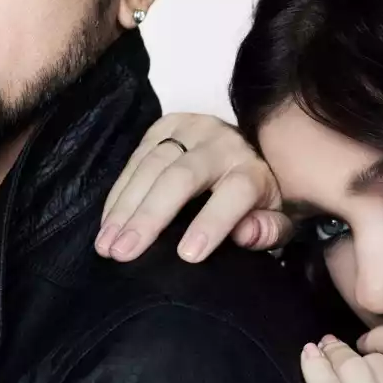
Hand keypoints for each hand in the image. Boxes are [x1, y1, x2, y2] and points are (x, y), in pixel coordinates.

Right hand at [96, 113, 291, 262]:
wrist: (249, 146)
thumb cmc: (258, 196)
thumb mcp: (276, 217)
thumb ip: (268, 230)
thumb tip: (246, 235)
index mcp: (254, 168)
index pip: (236, 191)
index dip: (212, 222)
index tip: (187, 255)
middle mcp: (222, 143)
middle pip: (182, 176)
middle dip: (151, 216)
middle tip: (124, 253)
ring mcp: (189, 130)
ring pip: (151, 166)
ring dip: (124, 207)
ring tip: (107, 244)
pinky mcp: (163, 127)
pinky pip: (134, 159)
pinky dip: (118, 194)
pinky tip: (107, 223)